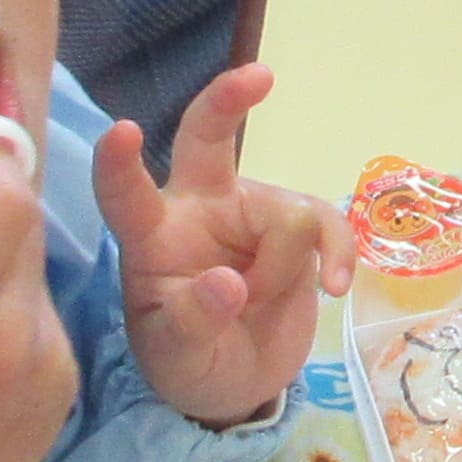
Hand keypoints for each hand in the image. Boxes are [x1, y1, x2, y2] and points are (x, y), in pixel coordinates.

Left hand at [103, 63, 354, 428]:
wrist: (238, 384)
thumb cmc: (190, 363)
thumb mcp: (181, 357)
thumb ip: (195, 322)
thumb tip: (231, 283)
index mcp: (152, 238)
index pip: (127, 196)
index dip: (120, 164)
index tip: (123, 131)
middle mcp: (199, 209)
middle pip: (207, 139)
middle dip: (228, 101)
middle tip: (260, 77)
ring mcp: (251, 213)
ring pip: (288, 215)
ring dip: (287, 269)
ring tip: (264, 307)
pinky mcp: (299, 231)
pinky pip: (330, 226)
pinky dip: (340, 256)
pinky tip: (338, 290)